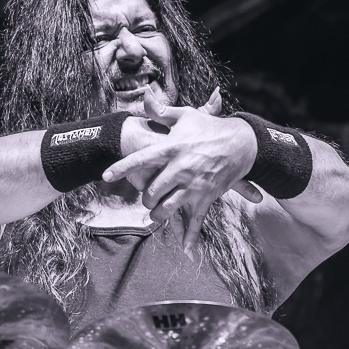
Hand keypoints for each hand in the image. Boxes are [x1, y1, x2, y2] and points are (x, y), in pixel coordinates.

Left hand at [104, 89, 260, 246]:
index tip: (106, 176)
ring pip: (167, 209)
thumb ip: (162, 112)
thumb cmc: (210, 128)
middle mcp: (180, 169)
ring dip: (157, 215)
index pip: (140, 159)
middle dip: (145, 198)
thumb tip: (145, 97)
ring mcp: (193, 186)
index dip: (121, 168)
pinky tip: (186, 250)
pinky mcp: (206, 198)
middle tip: (146, 197)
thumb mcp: (186, 117)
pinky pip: (196, 222)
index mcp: (171, 149)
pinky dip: (191, 238)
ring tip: (155, 214)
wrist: (243, 143)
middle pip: (152, 192)